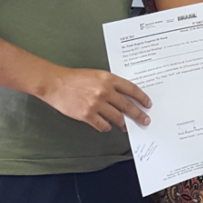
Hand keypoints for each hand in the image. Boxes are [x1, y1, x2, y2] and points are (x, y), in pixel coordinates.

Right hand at [37, 66, 151, 132]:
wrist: (55, 83)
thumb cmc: (74, 78)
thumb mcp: (97, 75)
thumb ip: (110, 84)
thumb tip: (124, 96)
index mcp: (108, 79)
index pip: (132, 89)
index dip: (142, 98)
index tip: (147, 104)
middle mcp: (105, 91)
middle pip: (128, 105)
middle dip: (139, 115)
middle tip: (145, 120)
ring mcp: (96, 104)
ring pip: (117, 117)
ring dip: (123, 123)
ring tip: (126, 126)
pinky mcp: (87, 115)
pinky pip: (103, 125)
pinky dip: (107, 127)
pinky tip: (107, 126)